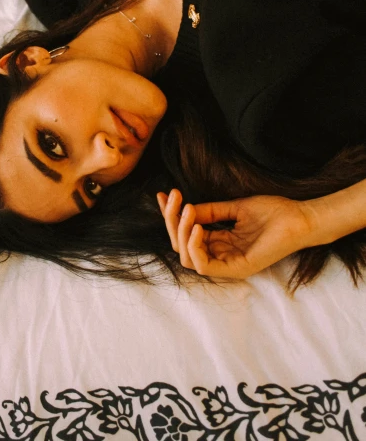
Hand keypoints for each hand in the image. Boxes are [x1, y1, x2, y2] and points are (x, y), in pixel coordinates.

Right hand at [157, 189, 315, 278]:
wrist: (300, 218)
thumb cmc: (274, 213)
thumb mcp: (235, 208)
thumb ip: (211, 211)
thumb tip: (185, 208)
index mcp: (221, 243)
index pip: (185, 235)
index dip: (171, 216)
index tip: (164, 195)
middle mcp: (222, 256)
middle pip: (181, 246)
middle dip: (172, 221)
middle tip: (172, 198)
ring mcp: (229, 264)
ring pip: (188, 257)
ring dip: (181, 232)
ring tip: (187, 210)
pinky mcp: (238, 268)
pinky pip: (205, 265)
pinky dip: (195, 247)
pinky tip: (197, 227)